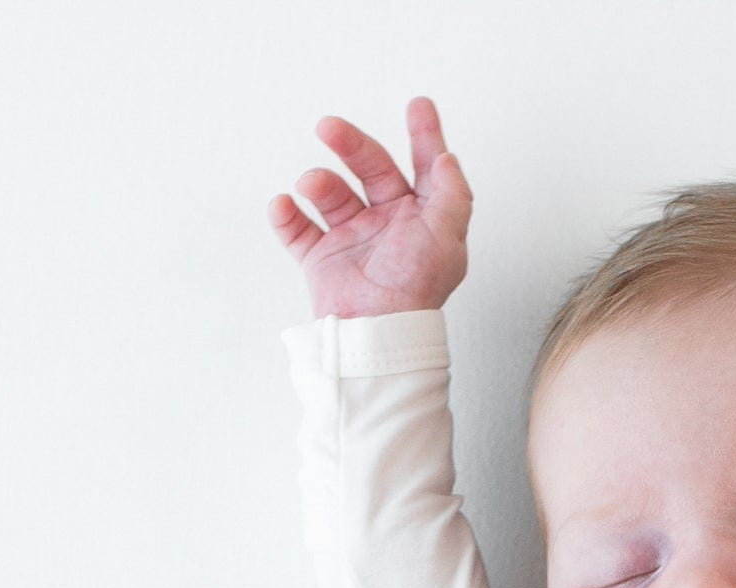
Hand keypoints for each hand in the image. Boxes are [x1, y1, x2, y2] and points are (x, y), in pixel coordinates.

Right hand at [270, 98, 471, 318]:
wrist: (376, 333)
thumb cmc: (415, 291)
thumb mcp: (446, 240)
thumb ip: (452, 196)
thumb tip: (448, 159)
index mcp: (420, 219)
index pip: (424, 170)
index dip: (424, 138)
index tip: (418, 106)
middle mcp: (388, 225)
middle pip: (370, 168)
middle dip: (350, 144)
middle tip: (328, 127)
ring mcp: (353, 241)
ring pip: (331, 193)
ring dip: (318, 182)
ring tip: (310, 185)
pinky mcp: (323, 260)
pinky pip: (297, 230)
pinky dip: (285, 216)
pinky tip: (283, 205)